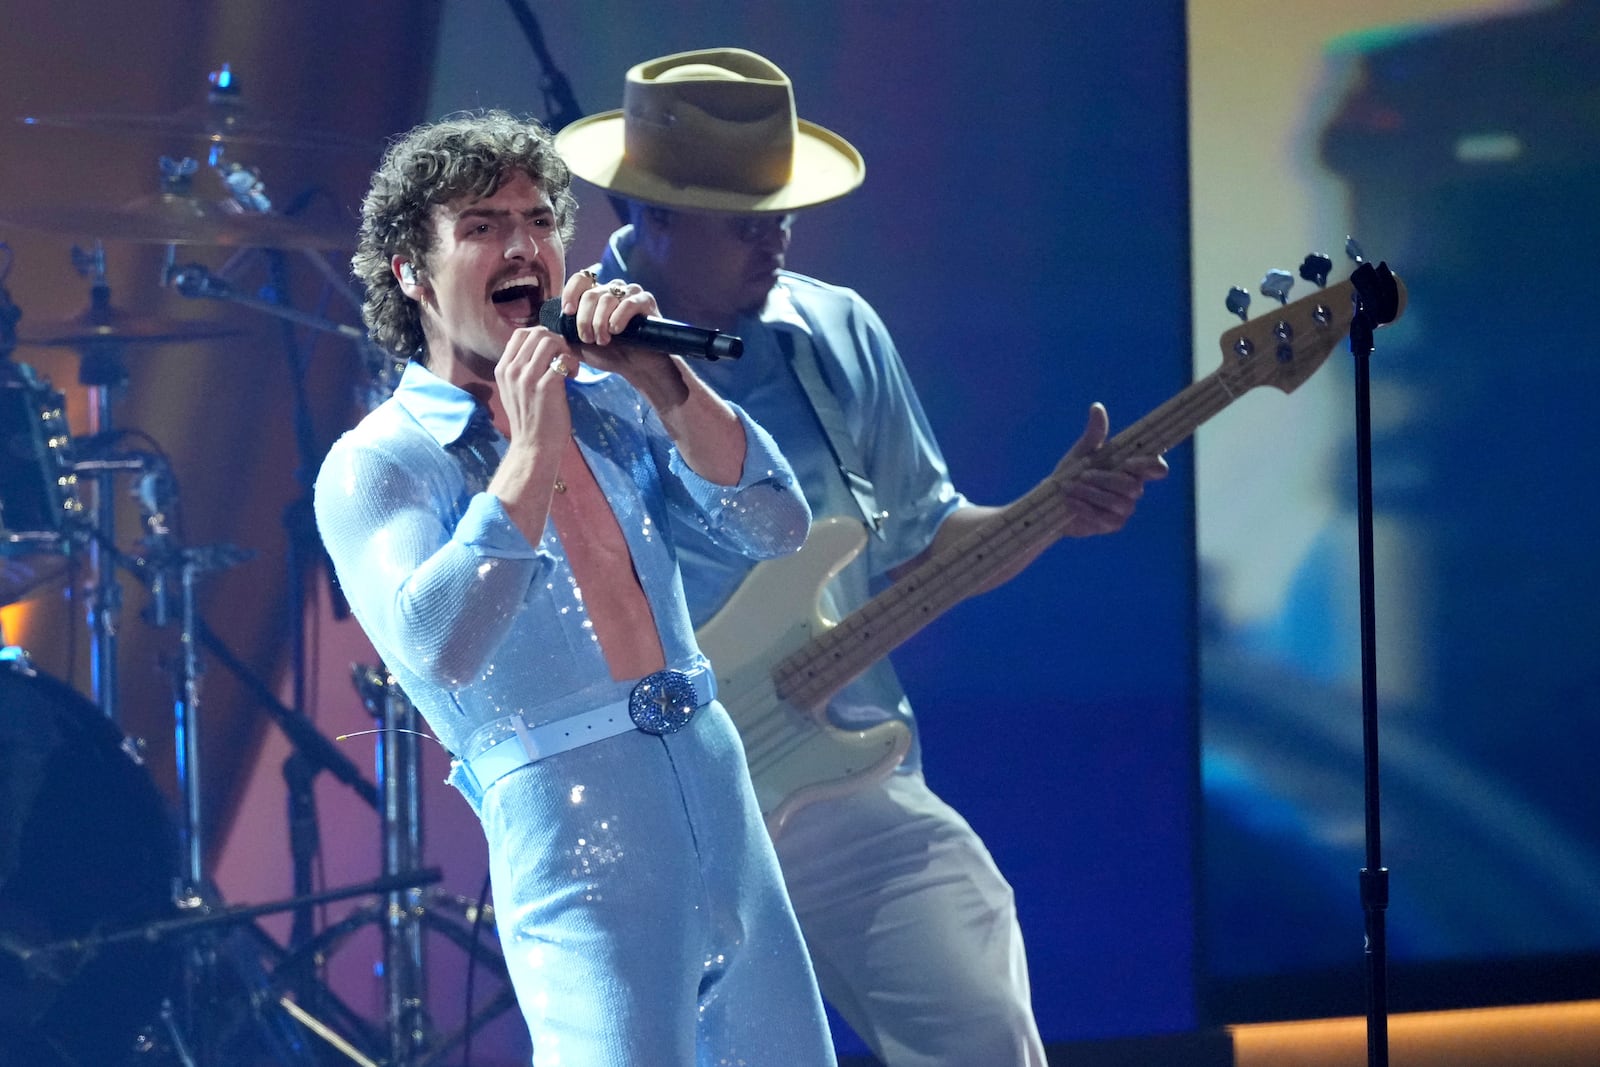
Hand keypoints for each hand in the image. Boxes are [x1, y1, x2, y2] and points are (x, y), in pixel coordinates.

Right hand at [494, 324, 572, 452]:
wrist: (533, 447)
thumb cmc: (529, 420)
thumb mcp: (513, 391)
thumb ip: (519, 369)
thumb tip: (538, 348)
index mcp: (503, 369)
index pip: (520, 334)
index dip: (541, 335)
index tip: (552, 351)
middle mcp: (512, 370)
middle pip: (538, 333)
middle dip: (557, 341)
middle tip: (564, 358)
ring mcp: (528, 378)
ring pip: (550, 342)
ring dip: (566, 351)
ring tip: (569, 368)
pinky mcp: (546, 387)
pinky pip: (563, 360)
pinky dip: (573, 364)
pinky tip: (574, 377)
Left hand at [559, 271, 688, 407]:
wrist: (636, 367)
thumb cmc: (609, 354)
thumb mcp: (579, 343)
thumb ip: (564, 330)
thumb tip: (548, 322)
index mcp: (597, 293)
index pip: (581, 279)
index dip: (571, 293)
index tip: (567, 312)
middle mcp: (613, 288)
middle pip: (591, 294)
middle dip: (584, 319)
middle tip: (587, 339)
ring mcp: (631, 292)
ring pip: (606, 299)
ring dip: (599, 323)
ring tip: (603, 341)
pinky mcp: (645, 300)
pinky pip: (628, 303)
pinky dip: (618, 318)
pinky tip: (616, 331)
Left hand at [1054, 402, 1167, 537]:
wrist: (1054, 500)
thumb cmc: (1072, 473)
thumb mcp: (1082, 452)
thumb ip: (1094, 434)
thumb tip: (1097, 407)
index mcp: (1131, 469)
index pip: (1156, 468)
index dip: (1150, 466)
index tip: (1128, 462)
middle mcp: (1133, 490)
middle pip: (1132, 486)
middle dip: (1105, 479)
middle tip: (1082, 474)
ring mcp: (1124, 510)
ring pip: (1117, 502)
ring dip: (1091, 493)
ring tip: (1070, 487)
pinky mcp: (1112, 525)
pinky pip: (1103, 518)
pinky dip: (1085, 508)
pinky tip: (1070, 501)